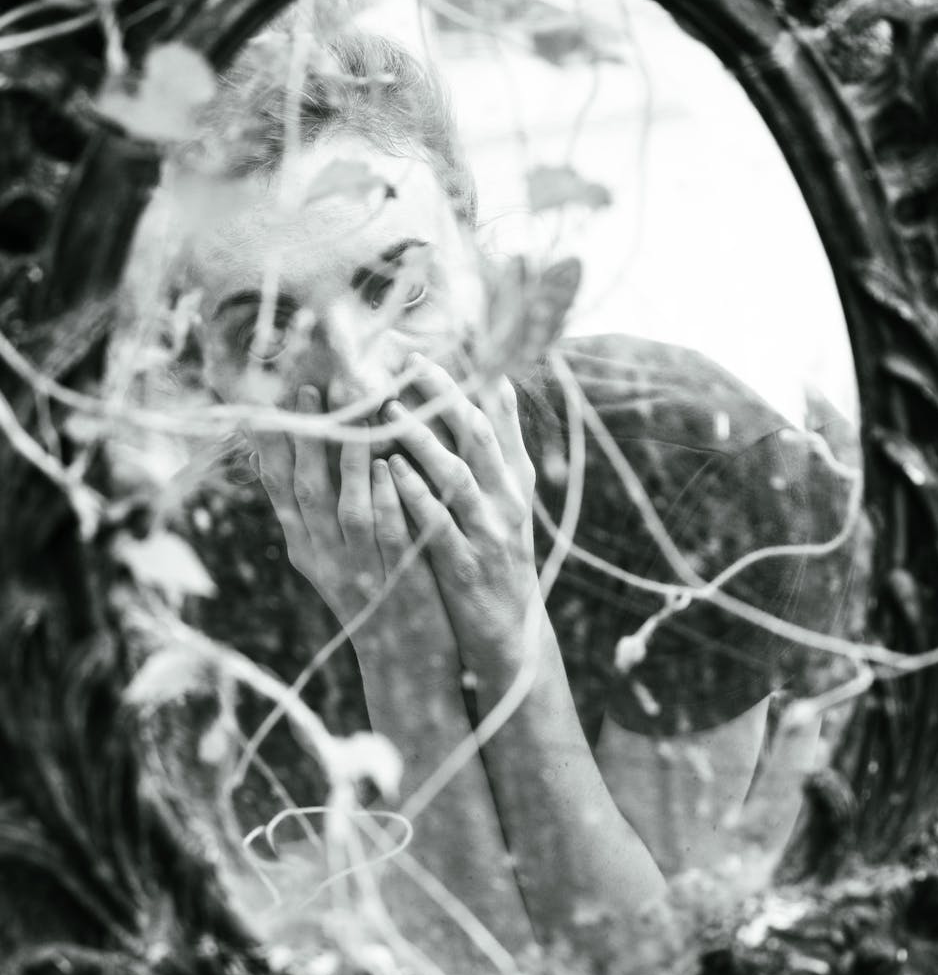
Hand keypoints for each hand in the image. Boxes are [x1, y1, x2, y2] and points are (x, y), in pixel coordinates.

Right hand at [251, 386, 458, 676]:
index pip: (278, 487)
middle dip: (305, 436)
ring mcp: (359, 568)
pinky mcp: (397, 577)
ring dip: (347, 453)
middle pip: (305, 488)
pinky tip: (385, 462)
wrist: (404, 663)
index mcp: (304, 547)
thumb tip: (281, 459)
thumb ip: (312, 513)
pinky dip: (383, 495)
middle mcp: (323, 556)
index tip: (264, 400)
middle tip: (308, 387)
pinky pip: (387, 530)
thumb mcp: (331, 557)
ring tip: (353, 407)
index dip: (270, 444)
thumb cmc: (373, 596)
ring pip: (345, 504)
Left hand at [384, 354, 540, 676]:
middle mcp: (506, 502)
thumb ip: (500, 447)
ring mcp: (488, 535)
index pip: (497, 418)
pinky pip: (439, 524)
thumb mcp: (508, 501)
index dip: (471, 378)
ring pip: (456, 476)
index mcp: (514, 482)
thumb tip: (496, 383)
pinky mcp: (465, 567)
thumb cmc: (499, 557)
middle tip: (409, 362)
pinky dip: (416, 496)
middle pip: (477, 437)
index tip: (443, 342)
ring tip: (388, 409)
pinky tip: (391, 471)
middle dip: (444, 397)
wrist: (510, 632)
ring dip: (423, 441)